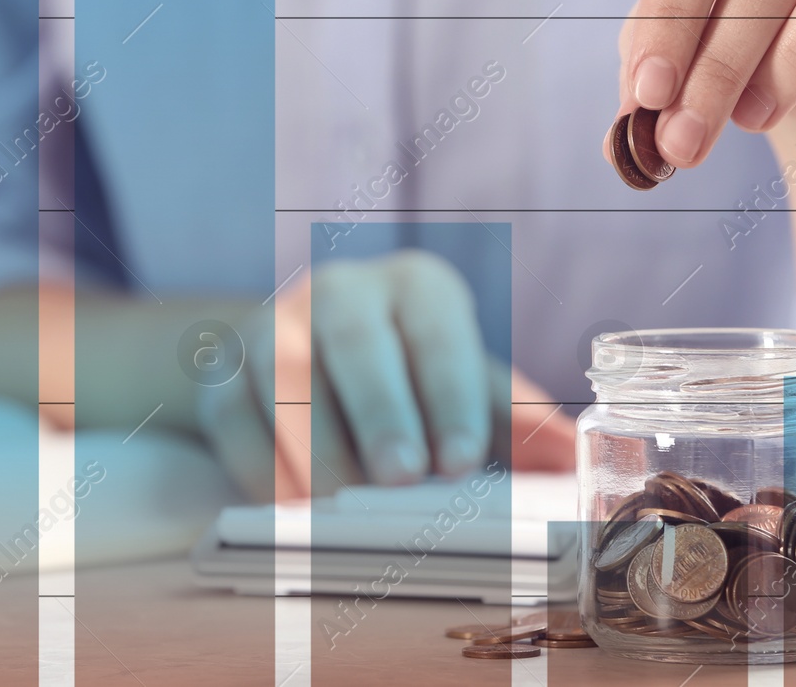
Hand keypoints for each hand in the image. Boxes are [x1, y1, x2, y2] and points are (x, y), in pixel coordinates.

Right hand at [198, 249, 574, 500]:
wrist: (306, 362)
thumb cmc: (412, 381)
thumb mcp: (465, 389)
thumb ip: (515, 422)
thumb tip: (572, 459)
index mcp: (415, 287)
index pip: (435, 328)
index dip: (448, 393)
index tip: (460, 460)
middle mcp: (341, 291)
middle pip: (354, 338)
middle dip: (378, 408)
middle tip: (400, 477)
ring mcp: (273, 325)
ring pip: (284, 374)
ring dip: (315, 443)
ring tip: (344, 502)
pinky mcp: (222, 371)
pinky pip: (234, 416)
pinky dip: (261, 465)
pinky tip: (290, 508)